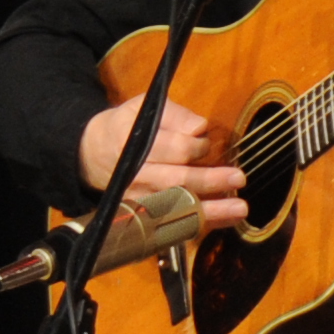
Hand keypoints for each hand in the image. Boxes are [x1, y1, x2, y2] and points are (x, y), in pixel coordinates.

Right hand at [77, 98, 249, 230]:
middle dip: (209, 180)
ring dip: (210, 210)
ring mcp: (139, 199)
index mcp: (134, 143)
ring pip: (177, 207)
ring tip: (239, 209)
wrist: (94, 154)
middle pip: (176, 181)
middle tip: (238, 178)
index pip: (173, 149)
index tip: (207, 143)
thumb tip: (201, 127)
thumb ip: (174, 115)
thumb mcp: (145, 108)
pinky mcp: (142, 216)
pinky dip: (200, 224)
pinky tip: (225, 221)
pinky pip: (173, 224)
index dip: (196, 147)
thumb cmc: (128, 127)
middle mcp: (135, 175)